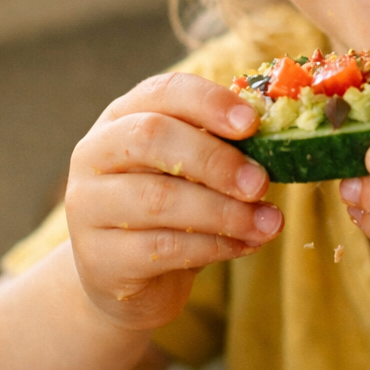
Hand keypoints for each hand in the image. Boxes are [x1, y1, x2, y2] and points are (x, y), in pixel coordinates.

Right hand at [66, 73, 281, 329]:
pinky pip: (162, 248)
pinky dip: (213, 247)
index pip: (161, 92)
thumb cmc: (170, 210)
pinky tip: (246, 245)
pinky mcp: (99, 257)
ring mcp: (88, 206)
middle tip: (262, 183)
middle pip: (152, 137)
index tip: (252, 123)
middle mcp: (95, 153)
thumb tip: (281, 139)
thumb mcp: (191, 171)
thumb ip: (222, 149)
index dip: (208, 102)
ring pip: (158, 199)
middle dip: (215, 159)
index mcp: (122, 116)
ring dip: (224, 212)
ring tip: (269, 223)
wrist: (123, 277)